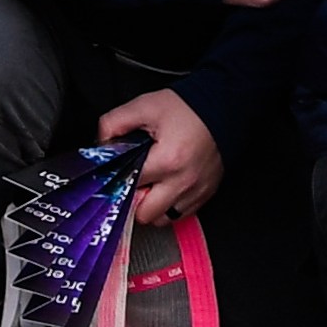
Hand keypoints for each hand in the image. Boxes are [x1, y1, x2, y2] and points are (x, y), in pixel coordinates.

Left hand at [98, 89, 221, 221]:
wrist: (225, 107)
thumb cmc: (189, 108)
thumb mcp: (146, 106)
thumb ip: (115, 123)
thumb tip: (101, 144)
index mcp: (167, 161)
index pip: (128, 187)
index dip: (116, 181)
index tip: (113, 176)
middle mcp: (183, 181)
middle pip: (145, 214)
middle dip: (134, 201)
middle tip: (133, 183)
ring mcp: (197, 190)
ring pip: (164, 220)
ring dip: (154, 207)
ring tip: (151, 186)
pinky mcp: (207, 193)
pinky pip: (182, 214)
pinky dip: (171, 206)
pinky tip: (167, 187)